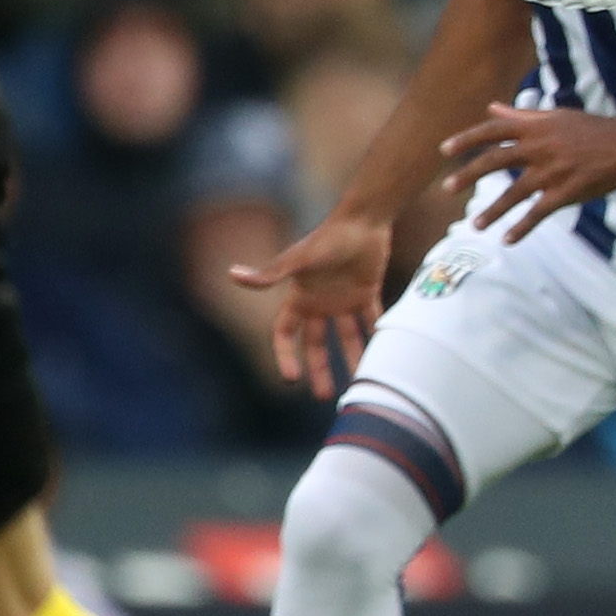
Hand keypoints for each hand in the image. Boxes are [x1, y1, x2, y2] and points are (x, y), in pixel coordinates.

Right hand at [228, 212, 393, 395]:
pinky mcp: (367, 293)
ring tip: (361, 381)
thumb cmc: (329, 238)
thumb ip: (270, 274)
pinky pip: (372, 321)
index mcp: (299, 297)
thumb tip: (232, 274)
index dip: (286, 355)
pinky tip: (384, 357)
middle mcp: (320, 302)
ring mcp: (343, 299)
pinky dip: (376, 336)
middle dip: (319, 369)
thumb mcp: (298, 259)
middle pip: (317, 344)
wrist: (363, 220)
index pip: (286, 334)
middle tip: (325, 396)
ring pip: (347, 337)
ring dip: (353, 358)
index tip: (292, 378)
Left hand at [441, 105, 615, 240]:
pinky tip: (507, 240)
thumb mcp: (554, 116)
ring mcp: (551, 172)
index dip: (466, 140)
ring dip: (492, 211)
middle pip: (494, 161)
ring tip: (475, 225)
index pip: (492, 131)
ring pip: (513, 194)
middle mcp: (538, 148)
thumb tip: (492, 108)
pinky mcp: (565, 192)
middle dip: (467, 175)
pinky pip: (537, 214)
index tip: (444, 150)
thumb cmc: (589, 128)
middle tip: (446, 189)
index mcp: (534, 127)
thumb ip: (520, 115)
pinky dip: (521, 228)